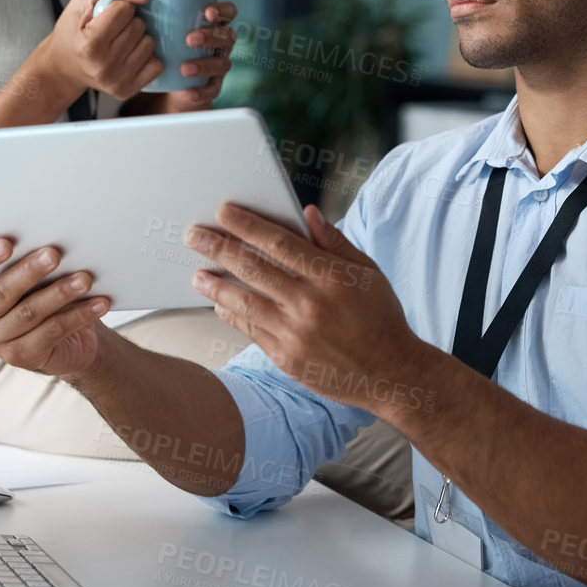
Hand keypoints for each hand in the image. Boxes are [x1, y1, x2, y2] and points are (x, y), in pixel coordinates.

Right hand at [0, 236, 110, 377]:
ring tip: (85, 278)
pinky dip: (78, 315)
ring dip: (60, 293)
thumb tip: (34, 224)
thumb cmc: (45, 294)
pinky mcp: (21, 357)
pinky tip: (98, 303)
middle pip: (2, 292)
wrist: (68, 340)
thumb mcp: (32, 275)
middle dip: (30, 271)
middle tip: (54, 254)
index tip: (7, 243)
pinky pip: (52, 331)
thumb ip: (24, 254)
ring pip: (30, 312)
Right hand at [41, 0, 163, 102]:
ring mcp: (116, 82)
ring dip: (138, 38)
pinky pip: (156, 65)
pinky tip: (129, 56)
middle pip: (139, 26)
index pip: (125, 9)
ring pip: (150, 43)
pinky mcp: (126, 91)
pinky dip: (146, 56)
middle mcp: (103, 67)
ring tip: (119, 42)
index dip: (118, 7)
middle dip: (129, 22)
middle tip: (111, 30)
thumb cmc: (73, 30)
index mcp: (90, 44)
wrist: (62, 66)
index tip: (105, 15)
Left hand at [159, 1, 237, 112]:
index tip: (207, 12)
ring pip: (223, 63)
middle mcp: (218, 42)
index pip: (228, 12)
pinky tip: (188, 91)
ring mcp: (216, 64)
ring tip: (184, 68)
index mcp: (210, 22)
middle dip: (211, 37)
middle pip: (228, 36)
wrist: (158, 75)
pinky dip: (202, 91)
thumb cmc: (155, 38)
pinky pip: (213, 89)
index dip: (224, 10)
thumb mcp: (148, 18)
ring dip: (206, 65)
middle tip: (189, 40)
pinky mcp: (209, 85)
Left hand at [183, 204, 435, 418]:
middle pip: (253, 269)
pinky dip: (232, 315)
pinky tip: (219, 304)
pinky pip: (251, 331)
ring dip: (215, 285)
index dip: (248, 225)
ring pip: (244, 302)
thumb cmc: (381, 317)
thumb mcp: (368, 273)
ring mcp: (296, 334)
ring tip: (196, 273)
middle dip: (219, 248)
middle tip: (193, 234)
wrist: (392, 374)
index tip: (224, 211)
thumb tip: (307, 213)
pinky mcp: (287, 359)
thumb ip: (334, 242)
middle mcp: (310, 305)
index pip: (280, 243)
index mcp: (332, 277)